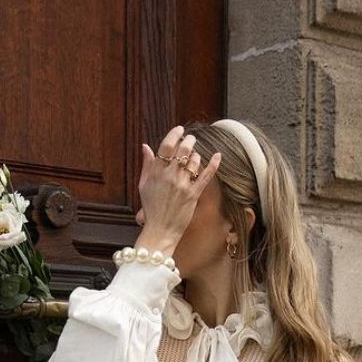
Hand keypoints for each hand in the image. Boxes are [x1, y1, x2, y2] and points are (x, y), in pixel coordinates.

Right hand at [136, 126, 221, 245]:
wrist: (160, 231)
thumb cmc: (151, 210)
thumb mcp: (143, 186)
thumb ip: (146, 165)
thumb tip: (146, 146)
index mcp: (156, 172)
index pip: (167, 146)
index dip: (174, 134)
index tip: (179, 130)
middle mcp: (170, 176)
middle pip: (183, 149)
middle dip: (188, 140)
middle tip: (191, 139)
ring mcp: (182, 185)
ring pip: (194, 160)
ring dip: (196, 155)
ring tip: (194, 156)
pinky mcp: (193, 195)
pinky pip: (205, 176)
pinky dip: (213, 164)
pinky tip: (218, 156)